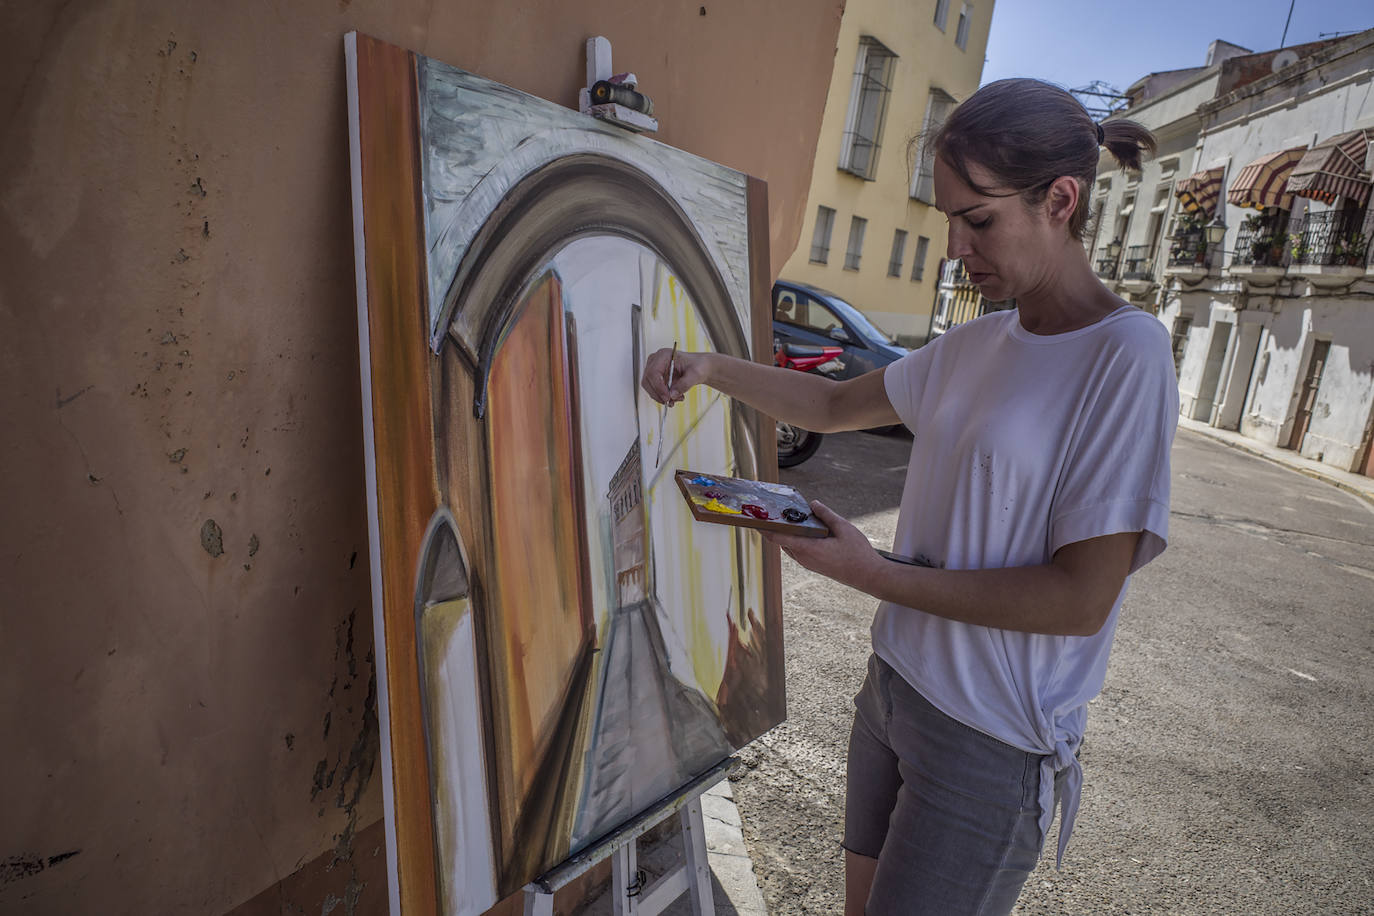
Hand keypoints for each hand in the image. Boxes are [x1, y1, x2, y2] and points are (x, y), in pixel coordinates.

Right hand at [641, 348, 709, 406]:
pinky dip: (663, 397)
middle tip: (670, 402)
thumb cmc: (698, 366)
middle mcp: (656, 361)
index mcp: (663, 355)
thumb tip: (672, 395)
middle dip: (658, 394)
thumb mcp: (696, 374)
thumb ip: (684, 384)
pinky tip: (675, 397)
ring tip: (678, 398)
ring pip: (650, 388)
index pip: (653, 372)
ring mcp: (654, 370)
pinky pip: (654, 391)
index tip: (667, 397)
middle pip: (647, 381)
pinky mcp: (656, 379)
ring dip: (662, 397)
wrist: (700, 368)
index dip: (658, 387)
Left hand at [765, 501, 882, 589]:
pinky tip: (804, 528)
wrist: (868, 576)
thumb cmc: (858, 554)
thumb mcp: (844, 528)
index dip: (764, 527)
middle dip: (776, 526)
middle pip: (782, 540)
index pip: (778, 537)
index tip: (754, 519)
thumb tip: (813, 504)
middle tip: (772, 510)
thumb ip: (827, 515)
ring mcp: (808, 563)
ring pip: (790, 545)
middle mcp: (804, 558)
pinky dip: (796, 539)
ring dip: (787, 533)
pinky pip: (798, 549)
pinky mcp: (814, 564)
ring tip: (788, 516)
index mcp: (808, 548)